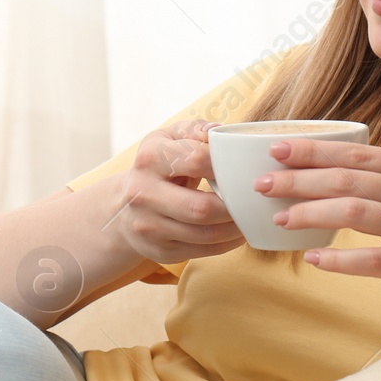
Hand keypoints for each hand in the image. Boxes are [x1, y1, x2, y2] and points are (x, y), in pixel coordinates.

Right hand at [112, 118, 245, 264]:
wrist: (125, 205)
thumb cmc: (159, 166)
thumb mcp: (169, 139)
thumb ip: (195, 130)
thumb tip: (217, 132)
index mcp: (149, 159)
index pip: (196, 160)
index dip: (226, 164)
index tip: (244, 167)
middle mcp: (143, 194)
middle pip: (201, 208)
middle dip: (235, 206)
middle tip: (255, 200)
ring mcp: (149, 227)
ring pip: (206, 234)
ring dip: (237, 228)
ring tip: (251, 217)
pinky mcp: (159, 250)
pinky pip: (203, 251)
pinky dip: (228, 244)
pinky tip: (238, 232)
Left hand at [260, 137, 380, 308]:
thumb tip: (346, 180)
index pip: (357, 153)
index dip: (314, 150)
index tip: (277, 147)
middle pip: (348, 177)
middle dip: (299, 178)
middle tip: (261, 181)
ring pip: (356, 211)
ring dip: (312, 212)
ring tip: (279, 216)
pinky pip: (376, 260)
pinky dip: (342, 260)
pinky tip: (314, 260)